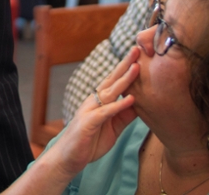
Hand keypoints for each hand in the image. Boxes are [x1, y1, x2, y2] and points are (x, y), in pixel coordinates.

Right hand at [46, 47, 139, 177]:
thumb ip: (124, 115)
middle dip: (125, 65)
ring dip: (124, 80)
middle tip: (137, 49)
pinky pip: (105, 112)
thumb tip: (139, 103)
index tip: (139, 56)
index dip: (126, 69)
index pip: (114, 81)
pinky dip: (118, 105)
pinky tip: (130, 99)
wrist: (69, 158)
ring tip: (137, 68)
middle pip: (111, 80)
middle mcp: (94, 101)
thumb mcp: (112, 128)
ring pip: (109, 92)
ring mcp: (90, 111)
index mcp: (99, 102)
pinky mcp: (88, 123)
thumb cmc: (90, 142)